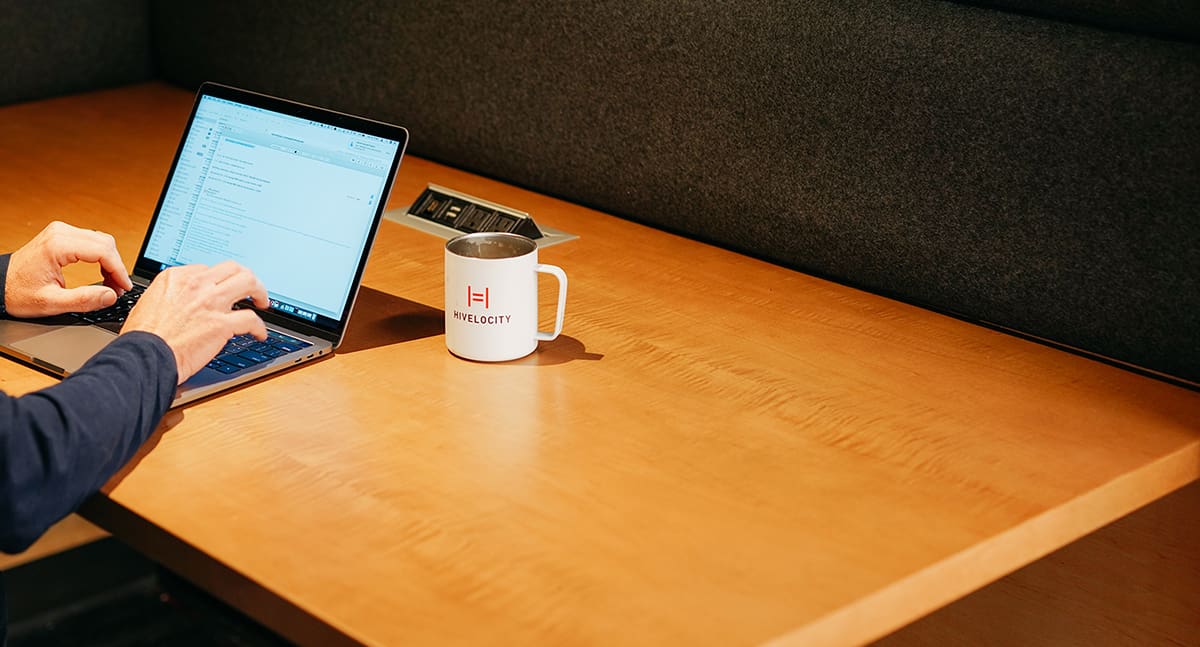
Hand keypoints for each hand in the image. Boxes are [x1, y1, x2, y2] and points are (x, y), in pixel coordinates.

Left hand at [4, 221, 132, 316]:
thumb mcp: (51, 303)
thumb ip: (84, 300)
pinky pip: (92, 241)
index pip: (103, 251)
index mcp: (58, 246)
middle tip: (118, 288)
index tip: (124, 287)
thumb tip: (111, 296)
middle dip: (117, 266)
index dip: (119, 270)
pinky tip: (101, 273)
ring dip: (110, 261)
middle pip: (105, 243)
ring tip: (111, 283)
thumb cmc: (18, 292)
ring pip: (101, 240)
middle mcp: (60, 233)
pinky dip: (101, 257)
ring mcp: (61, 231)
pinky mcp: (61, 235)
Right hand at [122, 261, 268, 383]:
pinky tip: (259, 334)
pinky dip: (260, 328)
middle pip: (233, 268)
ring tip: (263, 302)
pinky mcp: (221, 324)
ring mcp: (210, 302)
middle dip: (246, 277)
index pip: (208, 269)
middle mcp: (196, 284)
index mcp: (176, 277)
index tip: (224, 288)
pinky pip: (251, 319)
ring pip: (248, 282)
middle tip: (252, 289)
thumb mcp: (150, 303)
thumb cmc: (142, 337)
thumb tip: (182, 301)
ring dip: (260, 292)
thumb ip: (171, 295)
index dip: (220, 280)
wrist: (142, 356)